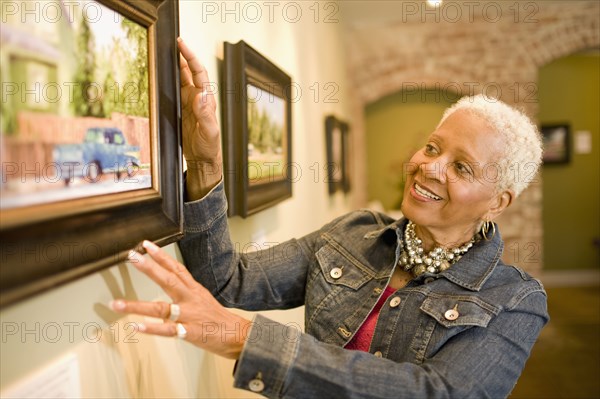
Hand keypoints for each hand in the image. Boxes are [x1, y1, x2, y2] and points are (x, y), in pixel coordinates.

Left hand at [110, 240, 251, 359]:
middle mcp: (190, 298)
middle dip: (149, 268)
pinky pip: (168, 330)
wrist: (237, 335)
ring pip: (161, 308)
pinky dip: (152, 328)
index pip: (176, 268)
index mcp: (194, 289)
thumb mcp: (203, 298)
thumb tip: (171, 280)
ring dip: (137, 306)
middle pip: (168, 280)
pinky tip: (137, 326)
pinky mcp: (189, 332)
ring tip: (116, 304)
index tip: (146, 245)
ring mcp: (189, 315)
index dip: (161, 256)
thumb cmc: (218, 318)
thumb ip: (186, 290)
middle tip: (132, 257)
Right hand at [178, 38, 221, 199]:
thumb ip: (205, 115)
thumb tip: (201, 95)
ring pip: (182, 79)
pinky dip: (170, 80)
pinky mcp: (182, 110)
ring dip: (175, 66)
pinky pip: (175, 91)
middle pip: (189, 71)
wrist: (203, 160)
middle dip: (182, 56)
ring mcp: (190, 103)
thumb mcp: (209, 132)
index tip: (181, 44)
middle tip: (171, 42)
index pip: (198, 72)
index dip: (190, 57)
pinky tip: (163, 74)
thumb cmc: (210, 147)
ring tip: (166, 53)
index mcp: (206, 100)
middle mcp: (199, 98)